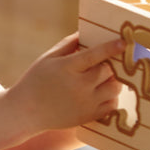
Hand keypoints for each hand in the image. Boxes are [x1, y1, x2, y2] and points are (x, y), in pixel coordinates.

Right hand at [7, 32, 124, 131]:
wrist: (25, 112)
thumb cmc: (35, 81)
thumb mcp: (47, 58)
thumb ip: (68, 44)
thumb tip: (87, 32)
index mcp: (68, 68)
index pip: (95, 55)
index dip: (112, 47)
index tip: (123, 42)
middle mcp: (79, 86)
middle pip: (109, 71)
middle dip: (113, 64)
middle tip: (115, 60)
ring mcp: (85, 103)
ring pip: (114, 88)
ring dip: (115, 80)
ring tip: (107, 76)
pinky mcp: (88, 116)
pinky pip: (111, 105)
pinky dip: (112, 97)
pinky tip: (103, 91)